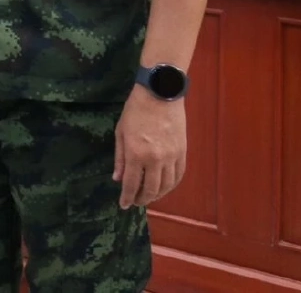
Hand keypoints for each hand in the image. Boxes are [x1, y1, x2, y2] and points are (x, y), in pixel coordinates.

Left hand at [113, 85, 186, 208]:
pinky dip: (172, 185)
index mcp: (136, 154)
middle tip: (136, 202)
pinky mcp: (183, 152)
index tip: (124, 205)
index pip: (132, 184)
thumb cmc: (135, 111)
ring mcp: (171, 157)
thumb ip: (120, 158)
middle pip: (151, 189)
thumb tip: (118, 179)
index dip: (127, 197)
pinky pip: (179, 175)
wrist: (160, 94)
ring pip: (167, 185)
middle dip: (142, 198)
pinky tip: (165, 187)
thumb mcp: (120, 132)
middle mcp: (155, 159)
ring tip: (149, 197)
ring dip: (158, 195)